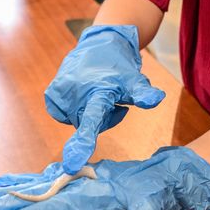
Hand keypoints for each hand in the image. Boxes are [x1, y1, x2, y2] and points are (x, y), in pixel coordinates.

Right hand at [45, 25, 164, 173]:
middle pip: (88, 127)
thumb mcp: (135, 80)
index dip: (83, 143)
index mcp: (97, 92)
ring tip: (93, 92)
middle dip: (101, 118)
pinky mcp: (51, 95)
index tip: (72, 164)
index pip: (91, 122)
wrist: (99, 44)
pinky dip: (74, 110)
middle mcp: (74, 93)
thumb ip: (143, 93)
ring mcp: (60, 93)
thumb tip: (158, 98)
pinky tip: (81, 94)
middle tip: (109, 98)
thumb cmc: (119, 66)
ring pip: (76, 122)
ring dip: (86, 114)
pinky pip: (64, 115)